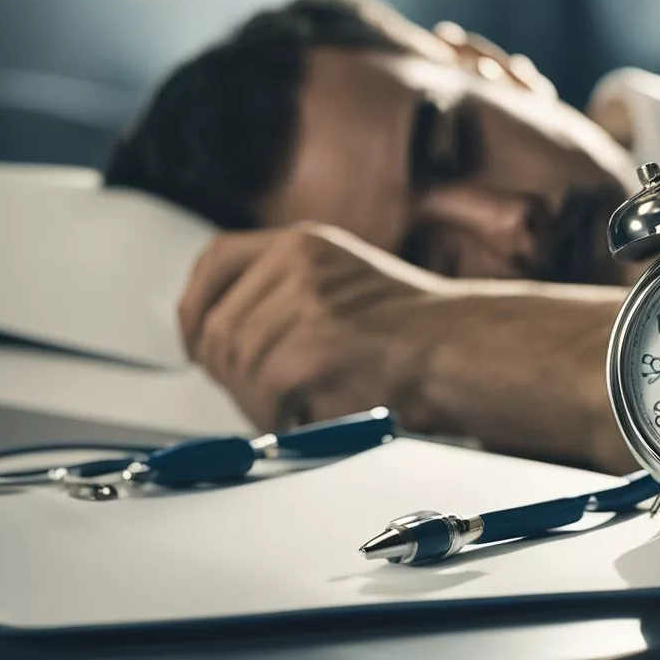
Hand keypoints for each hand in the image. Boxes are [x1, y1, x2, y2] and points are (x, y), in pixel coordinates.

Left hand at [178, 224, 454, 432]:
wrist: (464, 349)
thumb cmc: (415, 334)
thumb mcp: (343, 287)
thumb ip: (285, 298)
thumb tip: (220, 342)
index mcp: (303, 243)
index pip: (215, 260)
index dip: (195, 308)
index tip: (196, 342)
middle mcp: (298, 260)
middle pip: (215, 321)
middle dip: (224, 372)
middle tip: (257, 396)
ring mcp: (306, 298)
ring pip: (234, 360)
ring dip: (252, 399)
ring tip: (286, 410)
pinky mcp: (316, 340)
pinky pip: (262, 387)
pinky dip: (272, 413)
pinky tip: (299, 416)